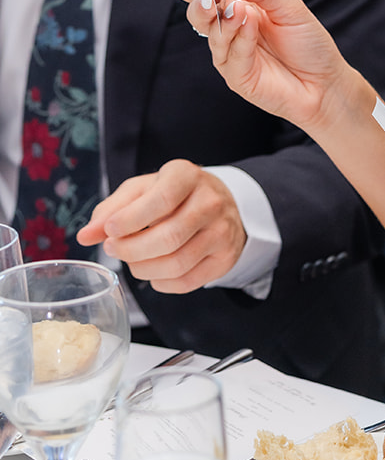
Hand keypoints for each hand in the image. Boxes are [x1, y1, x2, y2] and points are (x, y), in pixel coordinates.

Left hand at [77, 160, 246, 291]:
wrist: (219, 203)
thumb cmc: (173, 195)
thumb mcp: (141, 190)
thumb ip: (111, 210)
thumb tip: (85, 235)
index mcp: (187, 176)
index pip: (161, 200)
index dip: (130, 220)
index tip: (109, 231)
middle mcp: (210, 202)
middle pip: (168, 237)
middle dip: (131, 250)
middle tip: (113, 249)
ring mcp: (222, 232)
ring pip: (176, 264)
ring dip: (143, 269)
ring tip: (132, 260)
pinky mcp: (224, 258)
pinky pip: (187, 282)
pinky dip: (161, 283)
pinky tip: (154, 271)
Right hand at [177, 0, 363, 134]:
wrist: (325, 81)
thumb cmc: (308, 43)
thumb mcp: (290, 6)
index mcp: (239, 7)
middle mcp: (230, 30)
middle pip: (199, 14)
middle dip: (199, 3)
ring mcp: (231, 55)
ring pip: (213, 35)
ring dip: (225, 20)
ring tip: (240, 10)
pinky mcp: (237, 77)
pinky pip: (232, 56)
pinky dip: (241, 39)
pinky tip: (251, 26)